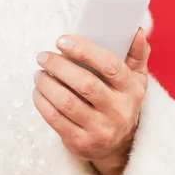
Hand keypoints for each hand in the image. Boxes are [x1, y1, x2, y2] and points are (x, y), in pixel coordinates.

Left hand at [33, 28, 150, 174]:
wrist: (118, 145)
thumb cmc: (121, 101)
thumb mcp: (136, 79)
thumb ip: (136, 53)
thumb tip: (136, 29)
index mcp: (131, 89)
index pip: (110, 65)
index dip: (84, 50)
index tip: (62, 40)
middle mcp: (118, 111)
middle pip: (85, 84)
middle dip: (59, 66)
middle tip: (43, 56)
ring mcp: (100, 129)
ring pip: (67, 103)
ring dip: (47, 84)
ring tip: (39, 73)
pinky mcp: (81, 143)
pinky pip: (55, 119)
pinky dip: (42, 102)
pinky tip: (38, 91)